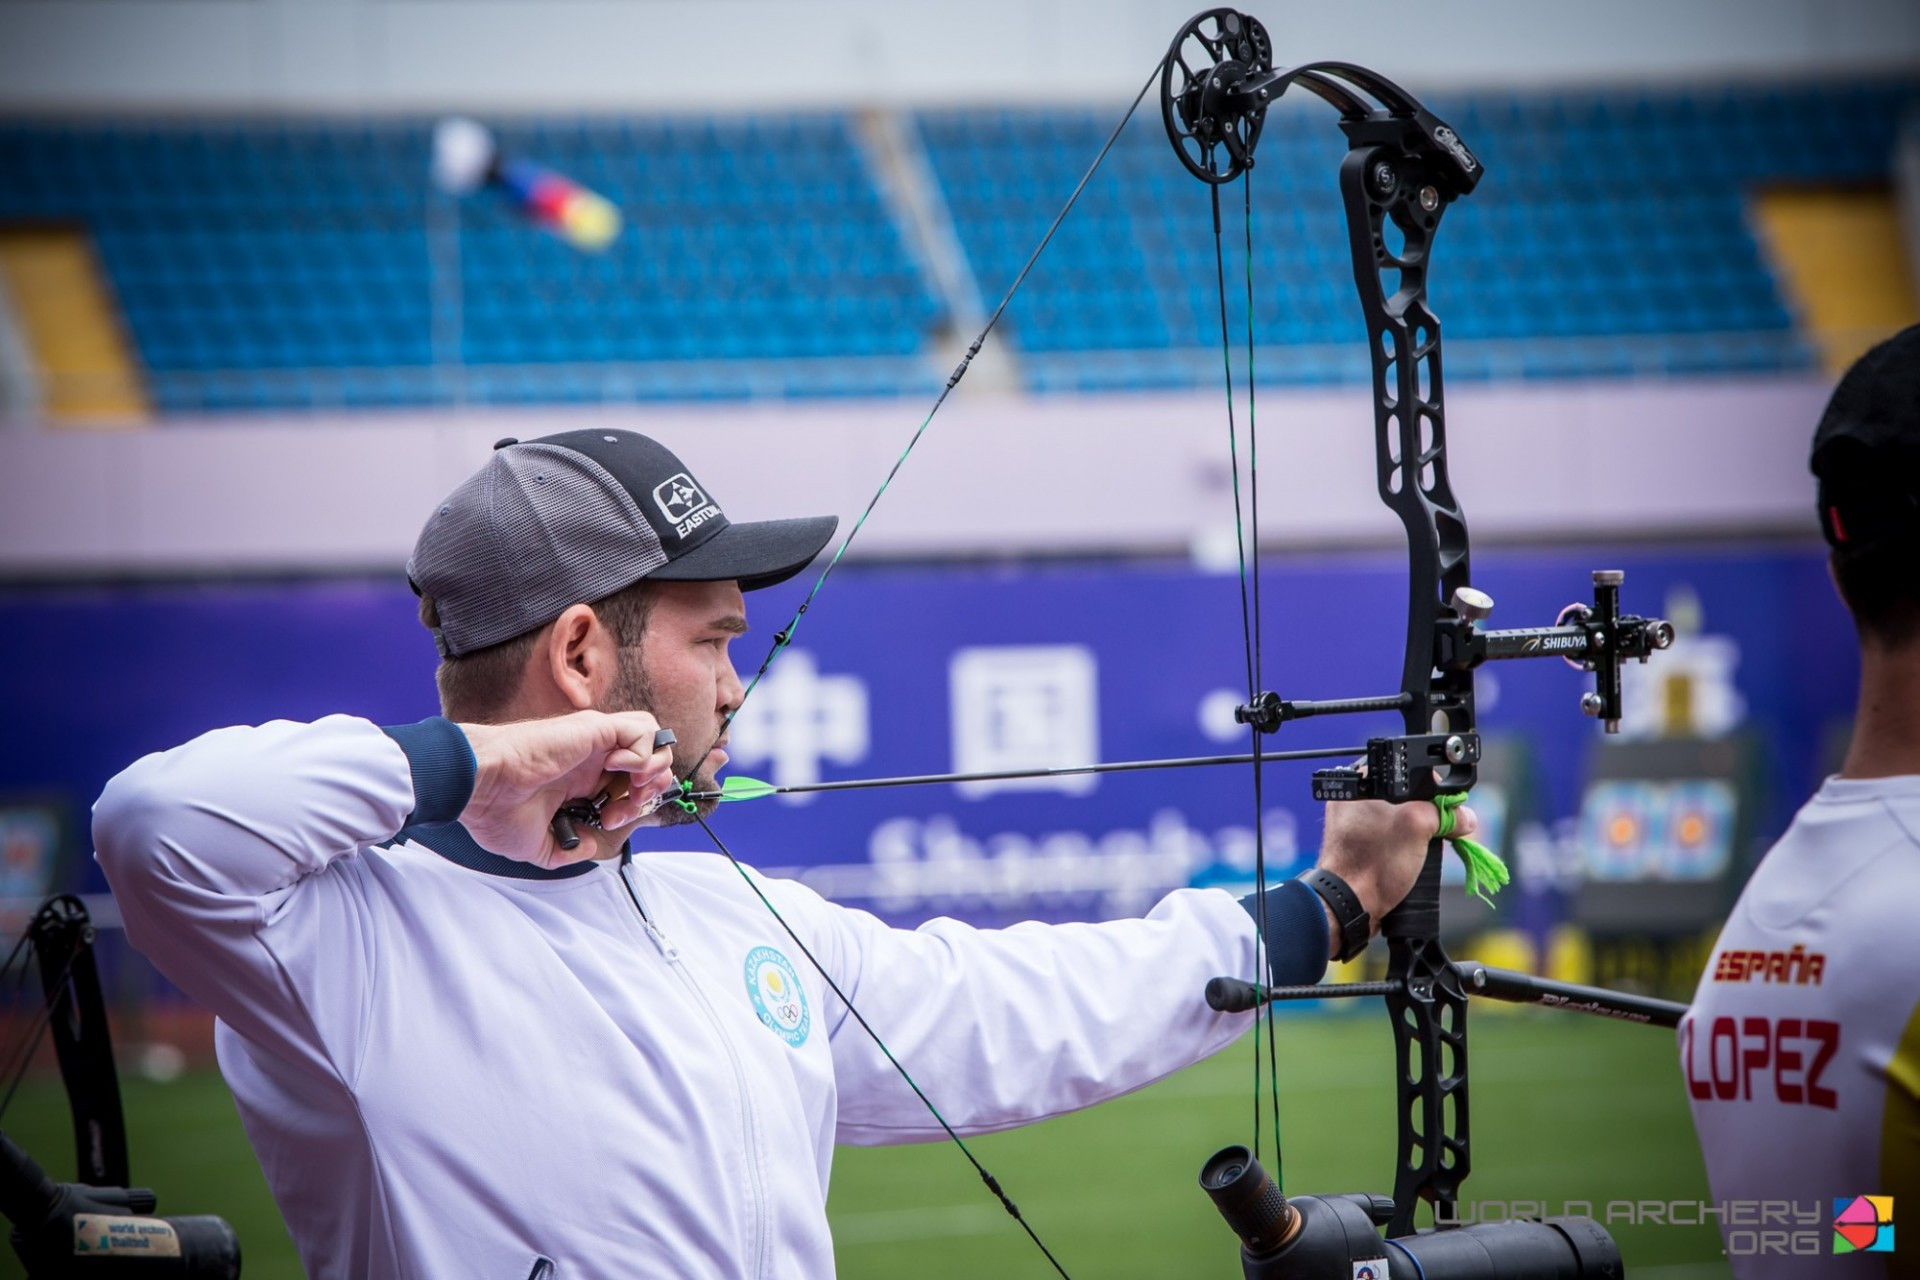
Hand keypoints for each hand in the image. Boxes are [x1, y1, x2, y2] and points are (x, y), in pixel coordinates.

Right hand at [458, 711, 677, 867]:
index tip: (610, 821)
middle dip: (651, 789)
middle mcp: (590, 758)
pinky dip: (642, 753)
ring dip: (653, 767)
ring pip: (653, 738)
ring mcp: (594, 741)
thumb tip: (590, 849)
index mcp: (579, 779)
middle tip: (626, 807)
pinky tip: (616, 770)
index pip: (628, 783)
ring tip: (632, 787)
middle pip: (649, 759)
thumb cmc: (494, 809)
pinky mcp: (594, 728)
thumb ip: (567, 850)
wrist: (478, 786)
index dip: (632, 805)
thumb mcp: (536, 844)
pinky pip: (641, 730)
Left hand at [1315, 795, 1476, 957]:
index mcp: (1360, 785)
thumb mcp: (1416, 826)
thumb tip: (1466, 818)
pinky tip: (1414, 857)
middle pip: (1408, 798)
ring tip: (1424, 846)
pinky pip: (1392, 839)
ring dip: (1419, 833)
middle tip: (1439, 828)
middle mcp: (1354, 801)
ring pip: (1402, 821)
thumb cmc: (1373, 862)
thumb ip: (1444, 814)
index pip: (1407, 773)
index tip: (1445, 804)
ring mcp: (1356, 826)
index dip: (1432, 786)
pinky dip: (1407, 846)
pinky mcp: (1362, 847)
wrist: (1350, 904)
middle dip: (1428, 814)